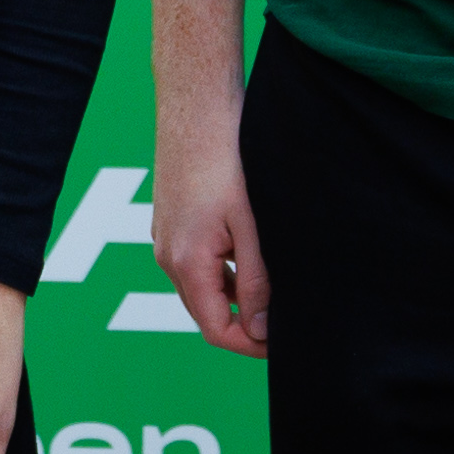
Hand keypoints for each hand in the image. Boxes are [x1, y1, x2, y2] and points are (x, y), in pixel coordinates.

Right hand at [155, 84, 270, 355]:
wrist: (195, 107)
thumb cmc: (225, 160)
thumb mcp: (251, 226)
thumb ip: (256, 280)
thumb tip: (262, 330)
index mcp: (187, 263)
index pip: (216, 330)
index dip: (251, 345)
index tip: (284, 344)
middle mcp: (167, 257)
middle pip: (207, 313)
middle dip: (246, 324)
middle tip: (287, 320)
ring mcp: (165, 238)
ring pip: (202, 288)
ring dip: (236, 296)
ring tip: (276, 284)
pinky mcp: (170, 221)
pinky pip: (196, 262)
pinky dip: (223, 270)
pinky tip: (251, 249)